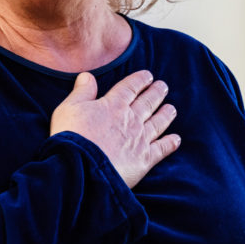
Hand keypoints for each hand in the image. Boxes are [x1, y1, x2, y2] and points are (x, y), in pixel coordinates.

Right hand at [50, 69, 180, 188]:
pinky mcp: (144, 159)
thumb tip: (87, 76)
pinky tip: (176, 139)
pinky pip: (162, 149)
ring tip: (172, 109)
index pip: (130, 87)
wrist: (80, 167)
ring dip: (166, 114)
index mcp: (113, 105)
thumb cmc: (70, 137)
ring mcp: (140, 139)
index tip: (148, 76)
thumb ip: (81, 92)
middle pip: (148, 102)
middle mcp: (131, 119)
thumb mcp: (68, 109)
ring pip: (158, 123)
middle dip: (156, 93)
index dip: (140, 80)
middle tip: (163, 86)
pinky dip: (170, 143)